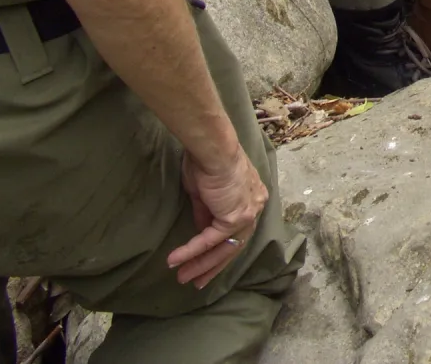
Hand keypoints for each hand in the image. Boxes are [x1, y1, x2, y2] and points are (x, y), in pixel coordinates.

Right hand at [168, 144, 267, 288]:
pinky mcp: (234, 218)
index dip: (221, 249)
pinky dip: (192, 252)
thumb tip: (202, 231)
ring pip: (224, 249)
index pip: (238, 231)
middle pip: (234, 246)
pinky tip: (175, 260)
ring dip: (201, 264)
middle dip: (213, 266)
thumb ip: (207, 213)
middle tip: (198, 282)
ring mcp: (247, 214)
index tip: (206, 262)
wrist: (212, 149)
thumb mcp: (205, 192)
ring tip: (183, 278)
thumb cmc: (206, 161)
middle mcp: (255, 208)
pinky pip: (210, 241)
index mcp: (251, 198)